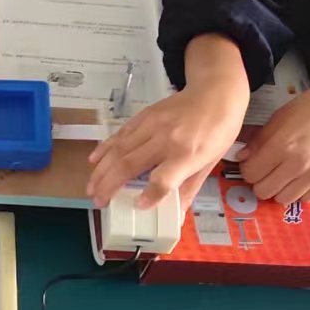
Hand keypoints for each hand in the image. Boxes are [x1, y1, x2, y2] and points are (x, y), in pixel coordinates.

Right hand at [87, 85, 246, 210]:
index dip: (149, 196)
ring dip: (101, 171)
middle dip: (110, 186)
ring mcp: (152, 125)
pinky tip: (94, 161)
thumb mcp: (210, 163)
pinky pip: (120, 134)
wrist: (216, 91)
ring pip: (119, 150)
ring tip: (91, 188)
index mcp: (188, 154)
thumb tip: (177, 217)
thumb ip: (189, 189)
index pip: (163, 179)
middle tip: (99, 202)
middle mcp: (166, 139)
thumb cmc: (218, 130)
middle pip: (130, 164)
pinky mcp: (144, 115)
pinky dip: (105, 148)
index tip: (139, 205)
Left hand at [239, 79, 309, 206]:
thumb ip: (260, 139)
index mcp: (282, 144)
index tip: (253, 163)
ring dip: (279, 189)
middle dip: (260, 181)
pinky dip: (299, 191)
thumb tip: (242, 157)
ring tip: (284, 174)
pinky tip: (301, 176)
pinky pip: (306, 198)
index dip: (248, 168)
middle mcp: (299, 164)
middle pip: (263, 191)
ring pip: (283, 199)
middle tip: (266, 170)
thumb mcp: (281, 115)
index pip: (250, 173)